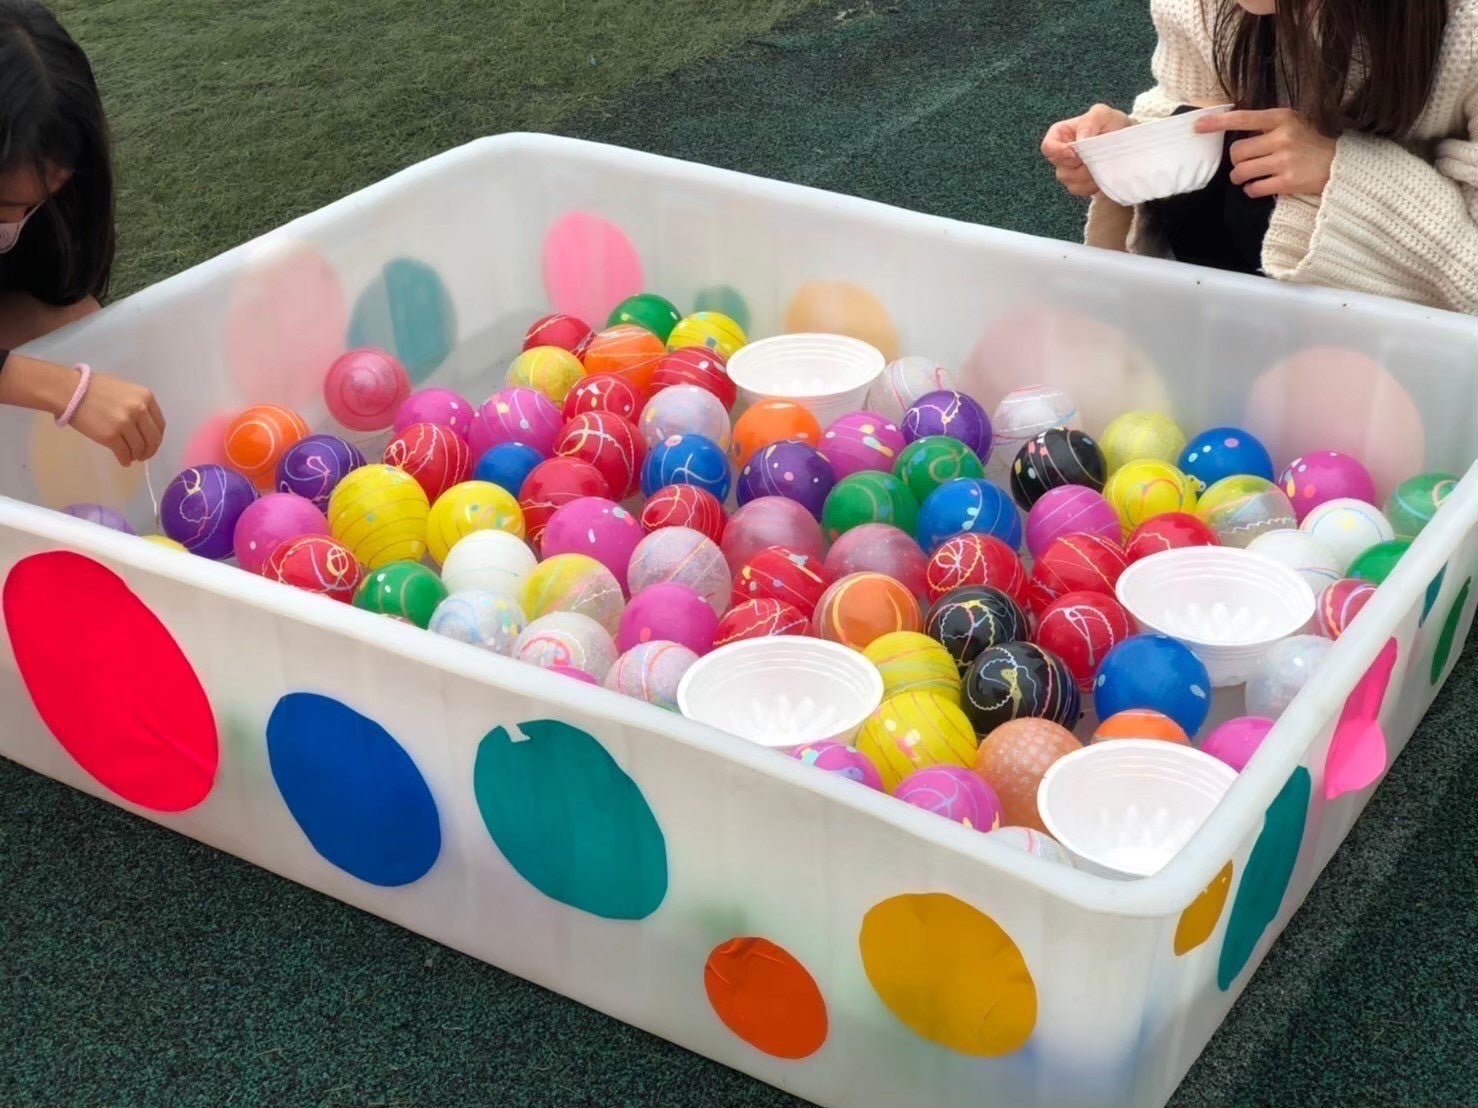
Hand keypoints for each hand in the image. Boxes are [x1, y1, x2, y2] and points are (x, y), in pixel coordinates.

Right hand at [69, 373, 165, 465]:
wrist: (69, 391)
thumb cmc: (94, 388)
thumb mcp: (124, 390)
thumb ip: (138, 406)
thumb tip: (145, 427)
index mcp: (146, 397)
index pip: (160, 425)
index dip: (157, 438)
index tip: (152, 444)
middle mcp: (139, 410)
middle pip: (153, 439)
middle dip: (150, 450)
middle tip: (143, 455)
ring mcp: (125, 424)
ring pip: (139, 448)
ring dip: (136, 456)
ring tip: (131, 457)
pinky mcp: (111, 436)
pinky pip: (124, 453)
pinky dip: (125, 460)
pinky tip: (123, 461)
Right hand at [1042, 105, 1132, 196]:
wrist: (1127, 142)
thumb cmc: (1112, 124)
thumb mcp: (1103, 114)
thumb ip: (1089, 122)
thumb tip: (1080, 139)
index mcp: (1061, 134)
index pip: (1047, 147)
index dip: (1057, 152)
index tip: (1074, 153)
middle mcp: (1061, 154)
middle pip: (1060, 167)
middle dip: (1080, 164)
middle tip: (1098, 155)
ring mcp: (1068, 171)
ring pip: (1070, 180)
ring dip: (1089, 174)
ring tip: (1103, 163)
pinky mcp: (1077, 184)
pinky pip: (1080, 189)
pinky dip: (1092, 184)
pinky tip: (1102, 173)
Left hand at [1196, 109, 1336, 197]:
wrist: (1338, 164)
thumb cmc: (1309, 142)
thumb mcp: (1291, 123)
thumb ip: (1265, 126)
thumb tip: (1230, 130)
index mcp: (1282, 118)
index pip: (1243, 118)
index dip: (1218, 123)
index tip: (1197, 125)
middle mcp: (1282, 137)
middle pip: (1236, 152)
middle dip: (1235, 161)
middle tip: (1245, 162)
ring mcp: (1284, 160)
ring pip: (1241, 172)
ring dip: (1239, 177)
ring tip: (1249, 176)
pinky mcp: (1286, 182)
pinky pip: (1253, 189)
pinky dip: (1251, 190)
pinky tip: (1259, 186)